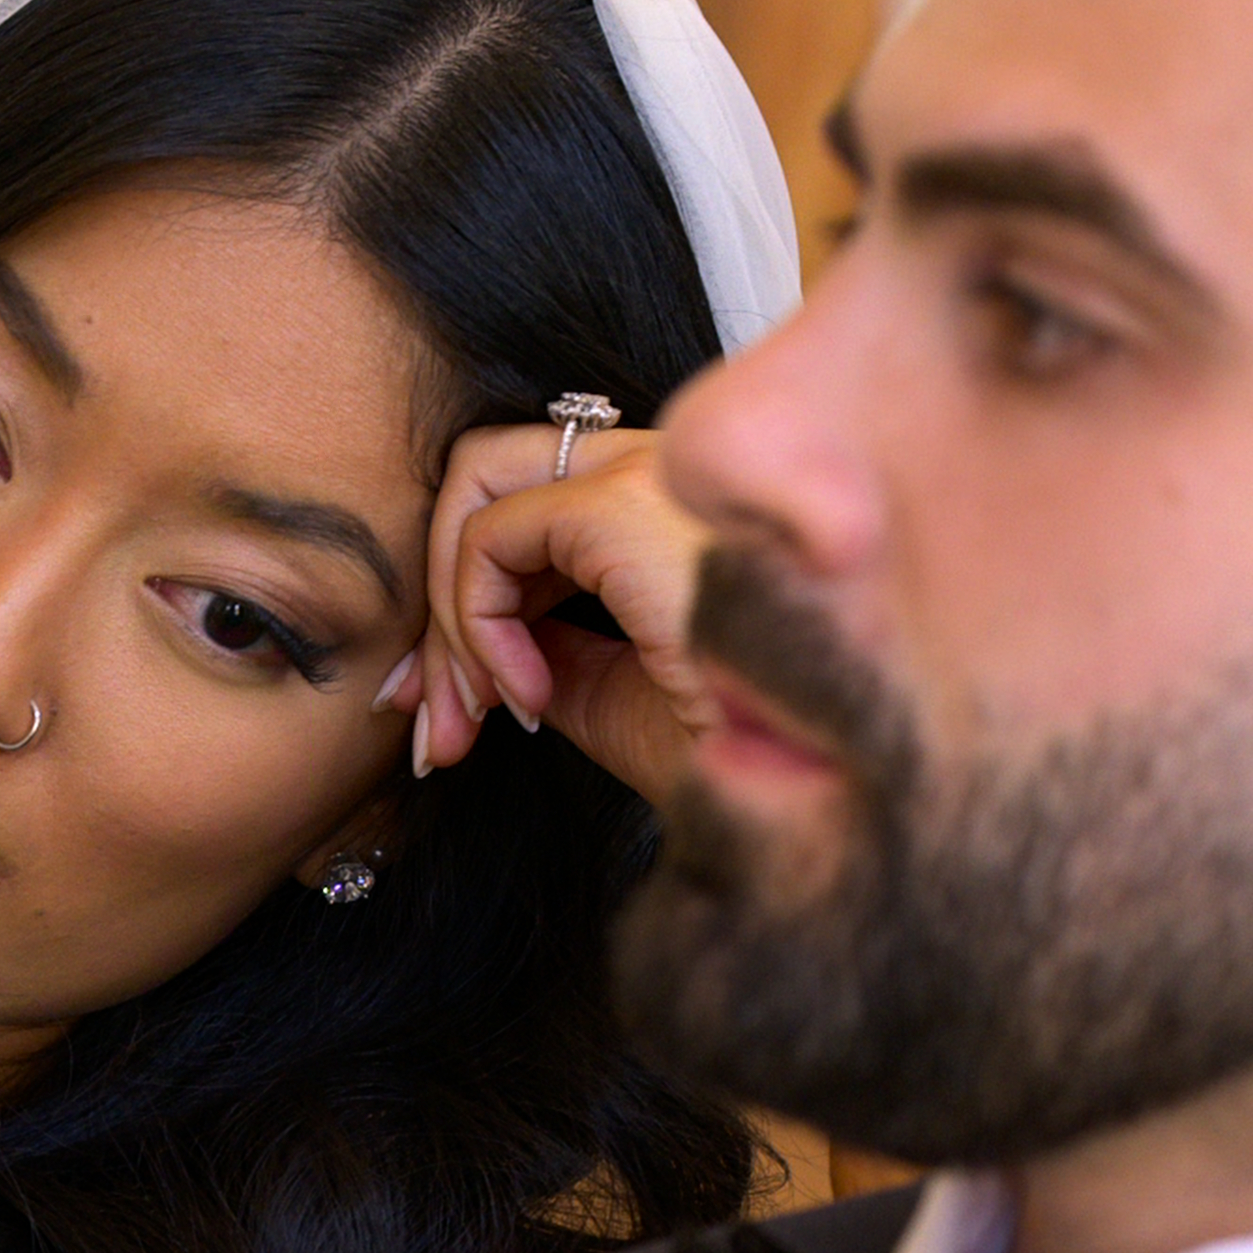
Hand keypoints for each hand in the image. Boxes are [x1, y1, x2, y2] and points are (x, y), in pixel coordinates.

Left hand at [386, 422, 716, 806]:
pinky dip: (476, 624)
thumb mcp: (618, 695)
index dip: (473, 605)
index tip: (453, 708)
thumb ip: (548, 648)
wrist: (818, 785)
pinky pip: (488, 540)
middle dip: (440, 603)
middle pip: (492, 480)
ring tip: (471, 722)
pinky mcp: (622, 504)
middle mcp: (668, 468)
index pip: (536, 507)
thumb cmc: (749, 753)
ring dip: (450, 623)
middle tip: (435, 718)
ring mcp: (649, 472)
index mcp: (679, 506)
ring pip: (476, 496)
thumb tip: (472, 643)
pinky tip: (527, 699)